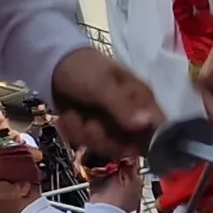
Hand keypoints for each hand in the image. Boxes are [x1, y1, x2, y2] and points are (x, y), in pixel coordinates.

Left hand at [48, 47, 163, 157]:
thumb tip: (146, 125)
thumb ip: (122, 106)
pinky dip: (75, 131)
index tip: (124, 143)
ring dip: (86, 133)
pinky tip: (69, 115)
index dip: (146, 142)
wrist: (53, 65)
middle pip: (130, 147)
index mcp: (143, 100)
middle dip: (104, 138)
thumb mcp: (101, 85)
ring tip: (75, 114)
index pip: (159, 129)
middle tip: (89, 122)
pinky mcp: (96, 130)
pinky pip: (90, 144)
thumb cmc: (83, 68)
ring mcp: (113, 125)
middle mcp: (132, 116)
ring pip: (107, 147)